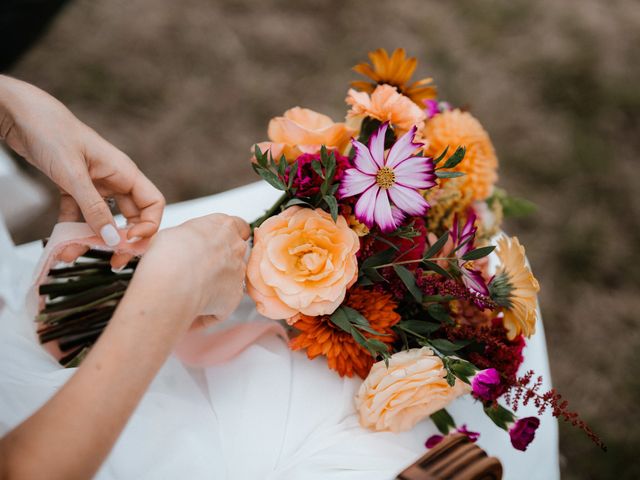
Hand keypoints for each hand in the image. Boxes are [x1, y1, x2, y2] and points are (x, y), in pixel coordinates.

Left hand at [0, 75, 164, 246]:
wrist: (20, 115)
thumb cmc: (51, 132)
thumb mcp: (74, 175)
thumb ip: (94, 209)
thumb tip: (113, 240)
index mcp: (124, 172)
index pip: (152, 204)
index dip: (149, 225)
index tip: (131, 241)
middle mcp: (114, 180)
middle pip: (132, 217)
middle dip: (124, 240)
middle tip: (114, 260)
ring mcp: (95, 185)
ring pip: (104, 220)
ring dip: (92, 239)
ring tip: (75, 253)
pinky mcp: (75, 188)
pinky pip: (80, 216)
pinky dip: (73, 230)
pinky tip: (62, 243)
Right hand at [129, 213, 250, 328]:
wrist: (172, 280)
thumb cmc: (169, 253)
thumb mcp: (172, 232)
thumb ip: (189, 237)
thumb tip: (182, 244)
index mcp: (224, 227)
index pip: (239, 226)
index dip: (228, 236)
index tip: (217, 242)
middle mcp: (236, 248)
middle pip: (236, 253)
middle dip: (221, 261)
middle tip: (197, 268)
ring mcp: (238, 274)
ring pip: (230, 280)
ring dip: (215, 286)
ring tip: (189, 293)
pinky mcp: (234, 298)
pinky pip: (221, 307)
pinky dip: (207, 312)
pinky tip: (189, 313)